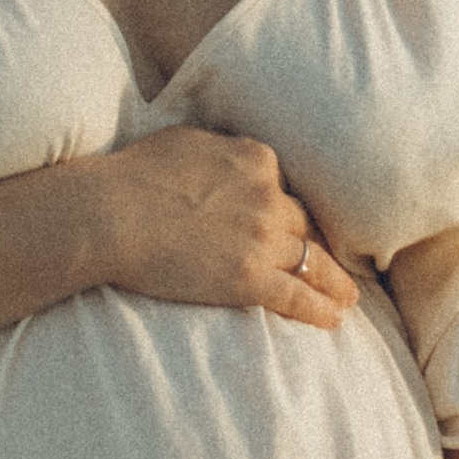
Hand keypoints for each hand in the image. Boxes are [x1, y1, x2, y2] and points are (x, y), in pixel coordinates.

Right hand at [87, 125, 356, 332]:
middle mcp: (269, 196)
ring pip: (312, 261)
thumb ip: (218, 149)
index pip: (282, 186)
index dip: (283, 208)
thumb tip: (224, 155)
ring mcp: (263, 239)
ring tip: (347, 296)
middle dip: (314, 243)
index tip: (289, 225)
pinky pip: (298, 297)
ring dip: (333, 280)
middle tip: (329, 263)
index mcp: (256, 159)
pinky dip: (321, 309)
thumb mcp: (185, 140)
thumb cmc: (132, 174)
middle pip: (301, 223)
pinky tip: (335, 318)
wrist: (110, 214)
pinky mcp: (250, 279)